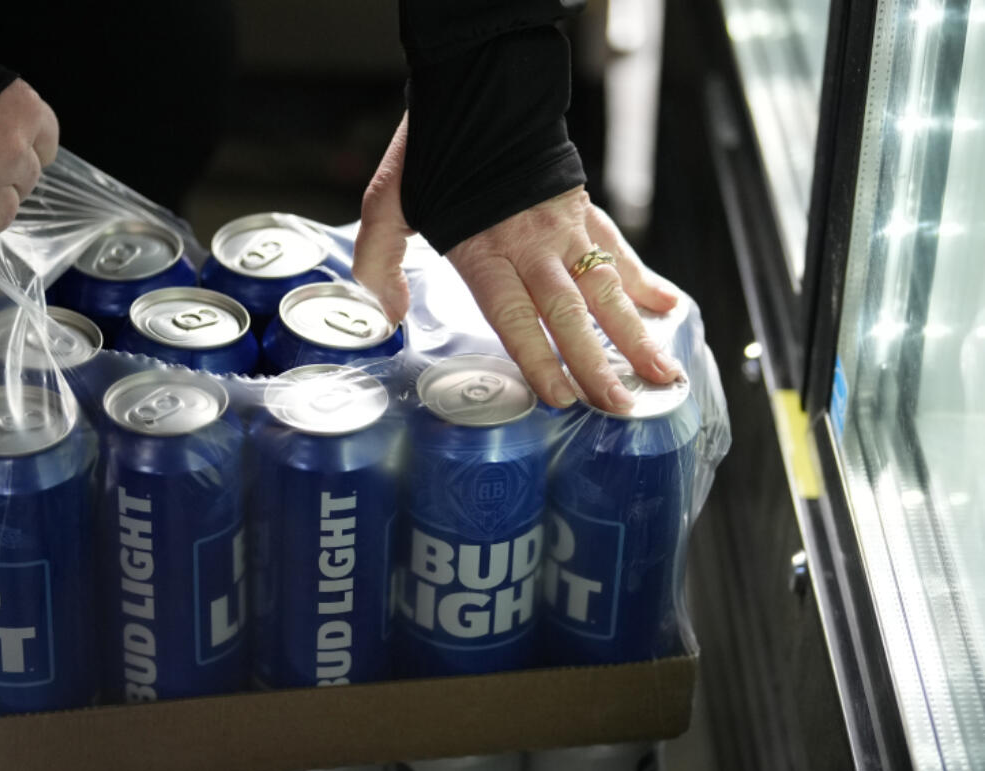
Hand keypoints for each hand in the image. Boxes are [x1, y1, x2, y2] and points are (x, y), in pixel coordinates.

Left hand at [352, 114, 680, 411]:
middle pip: (568, 312)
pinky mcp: (581, 209)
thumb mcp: (387, 204)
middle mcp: (529, 243)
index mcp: (482, 248)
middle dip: (597, 362)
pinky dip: (644, 280)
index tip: (561, 396)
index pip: (514, 315)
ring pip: (604, 288)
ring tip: (660, 371)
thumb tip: (385, 314)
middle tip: (620, 404)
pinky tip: (668, 307)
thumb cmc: (432, 152)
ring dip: (634, 333)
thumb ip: (379, 260)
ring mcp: (561, 227)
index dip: (539, 358)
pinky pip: (617, 251)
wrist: (478, 87)